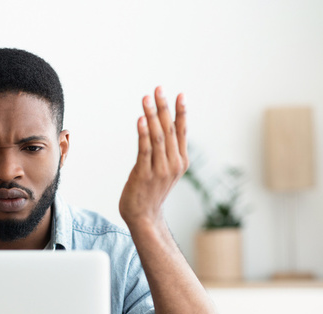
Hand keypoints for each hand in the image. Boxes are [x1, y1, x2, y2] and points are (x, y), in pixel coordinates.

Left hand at [119, 86, 187, 230]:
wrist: (144, 217)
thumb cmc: (151, 192)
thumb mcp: (164, 171)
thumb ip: (164, 153)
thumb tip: (159, 131)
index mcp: (180, 161)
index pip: (181, 131)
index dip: (180, 112)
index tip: (178, 94)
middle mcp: (173, 163)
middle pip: (169, 129)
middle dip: (163, 107)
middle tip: (158, 88)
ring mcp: (159, 169)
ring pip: (157, 136)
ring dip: (152, 115)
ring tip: (147, 98)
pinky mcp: (144, 174)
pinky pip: (145, 150)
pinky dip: (143, 133)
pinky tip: (141, 119)